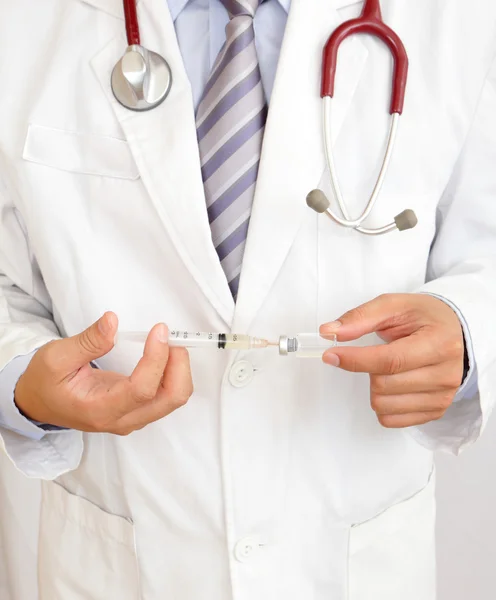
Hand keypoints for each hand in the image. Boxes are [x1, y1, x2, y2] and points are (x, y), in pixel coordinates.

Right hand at [15, 313, 192, 435]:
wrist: (39, 403)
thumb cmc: (46, 382)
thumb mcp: (56, 356)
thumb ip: (88, 341)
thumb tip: (113, 322)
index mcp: (99, 410)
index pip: (142, 389)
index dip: (157, 358)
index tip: (159, 331)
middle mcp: (121, 419)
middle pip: (171, 399)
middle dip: (179, 365)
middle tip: (168, 337)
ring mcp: (132, 418)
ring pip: (173, 398)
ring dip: (178, 369)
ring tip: (165, 342)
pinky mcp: (137, 410)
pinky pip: (167, 395)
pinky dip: (173, 373)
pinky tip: (162, 354)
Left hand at [320, 294, 464, 427]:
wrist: (453, 331)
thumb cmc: (423, 318)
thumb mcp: (394, 305)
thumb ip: (360, 317)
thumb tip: (328, 332)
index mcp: (439, 343)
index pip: (390, 360)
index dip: (355, 360)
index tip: (330, 355)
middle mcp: (446, 374)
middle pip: (383, 385)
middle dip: (368, 369)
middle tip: (380, 353)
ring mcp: (443, 397)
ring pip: (383, 406)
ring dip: (374, 387)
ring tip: (389, 368)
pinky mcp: (436, 412)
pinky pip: (391, 420)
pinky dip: (382, 404)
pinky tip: (393, 385)